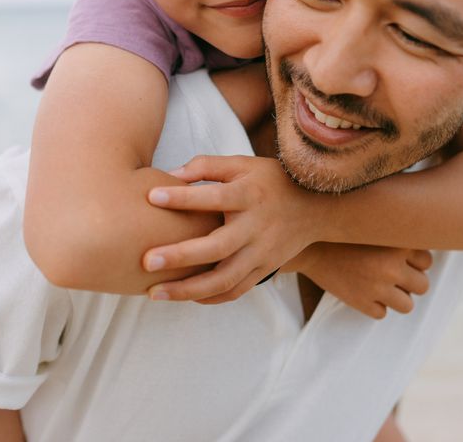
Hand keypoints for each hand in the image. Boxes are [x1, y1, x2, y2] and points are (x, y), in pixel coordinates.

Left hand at [142, 155, 318, 303]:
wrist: (316, 207)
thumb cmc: (270, 180)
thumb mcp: (243, 164)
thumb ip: (207, 166)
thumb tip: (169, 176)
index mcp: (249, 195)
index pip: (214, 197)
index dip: (183, 198)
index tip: (151, 197)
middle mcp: (256, 227)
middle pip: (217, 248)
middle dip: (180, 256)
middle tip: (146, 261)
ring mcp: (262, 253)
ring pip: (224, 280)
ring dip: (187, 290)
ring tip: (154, 292)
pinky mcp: (264, 270)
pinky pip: (235, 291)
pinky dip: (209, 298)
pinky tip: (184, 296)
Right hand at [292, 243, 432, 318]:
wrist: (309, 245)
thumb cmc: (344, 234)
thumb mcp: (374, 228)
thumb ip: (398, 237)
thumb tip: (426, 250)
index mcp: (397, 244)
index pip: (427, 261)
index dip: (415, 261)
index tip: (400, 257)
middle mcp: (391, 266)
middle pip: (422, 286)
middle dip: (410, 282)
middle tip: (393, 274)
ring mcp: (377, 287)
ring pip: (406, 305)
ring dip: (397, 298)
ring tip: (381, 287)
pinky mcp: (361, 303)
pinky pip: (381, 313)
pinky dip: (374, 306)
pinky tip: (362, 291)